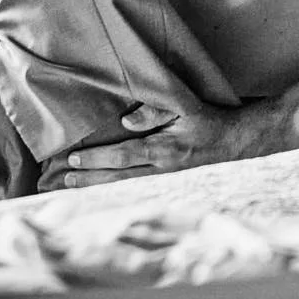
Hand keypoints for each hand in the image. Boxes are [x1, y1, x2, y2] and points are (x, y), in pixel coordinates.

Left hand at [55, 103, 279, 189]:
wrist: (235, 142)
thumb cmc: (207, 120)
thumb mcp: (185, 107)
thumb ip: (156, 111)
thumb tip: (127, 122)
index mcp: (163, 150)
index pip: (123, 155)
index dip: (97, 159)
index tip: (74, 158)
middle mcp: (161, 170)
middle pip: (118, 177)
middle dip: (89, 179)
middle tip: (62, 179)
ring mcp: (164, 180)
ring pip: (124, 186)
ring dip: (97, 187)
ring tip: (72, 187)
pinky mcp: (167, 183)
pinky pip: (135, 188)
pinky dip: (114, 190)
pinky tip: (100, 191)